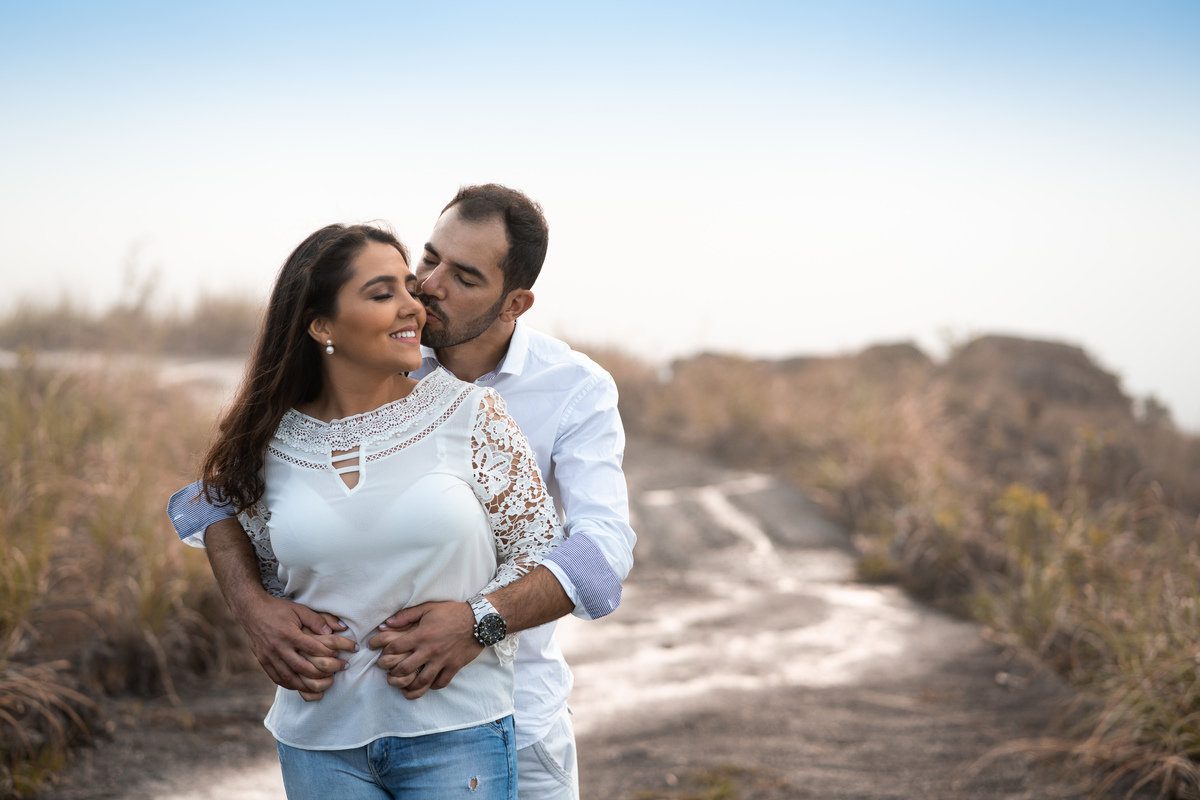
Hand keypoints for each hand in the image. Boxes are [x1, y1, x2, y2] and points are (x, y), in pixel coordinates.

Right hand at [237, 595, 355, 692]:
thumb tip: (338, 629)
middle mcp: (278, 648)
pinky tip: (301, 685)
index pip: (313, 648)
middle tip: (336, 672)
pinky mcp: (263, 662)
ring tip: (322, 684)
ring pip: (290, 678)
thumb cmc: (279, 609)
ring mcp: (269, 657)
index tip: (339, 655)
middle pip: (303, 667)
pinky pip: (277, 679)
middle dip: (322, 672)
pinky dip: (291, 685)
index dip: (328, 653)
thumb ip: (318, 620)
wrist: (252, 611)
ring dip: (307, 684)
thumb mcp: (299, 610)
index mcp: (289, 634)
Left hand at [368, 602, 482, 699]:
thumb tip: (386, 624)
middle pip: (404, 669)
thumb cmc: (451, 612)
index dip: (382, 651)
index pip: (395, 648)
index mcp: (421, 635)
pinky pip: (440, 683)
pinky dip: (431, 686)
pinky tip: (426, 684)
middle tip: (388, 673)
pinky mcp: (454, 667)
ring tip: (402, 686)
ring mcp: (442, 661)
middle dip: (392, 673)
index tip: (376, 652)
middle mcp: (430, 650)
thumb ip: (406, 616)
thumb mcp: (427, 608)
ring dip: (409, 686)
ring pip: (421, 681)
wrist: (478, 620)